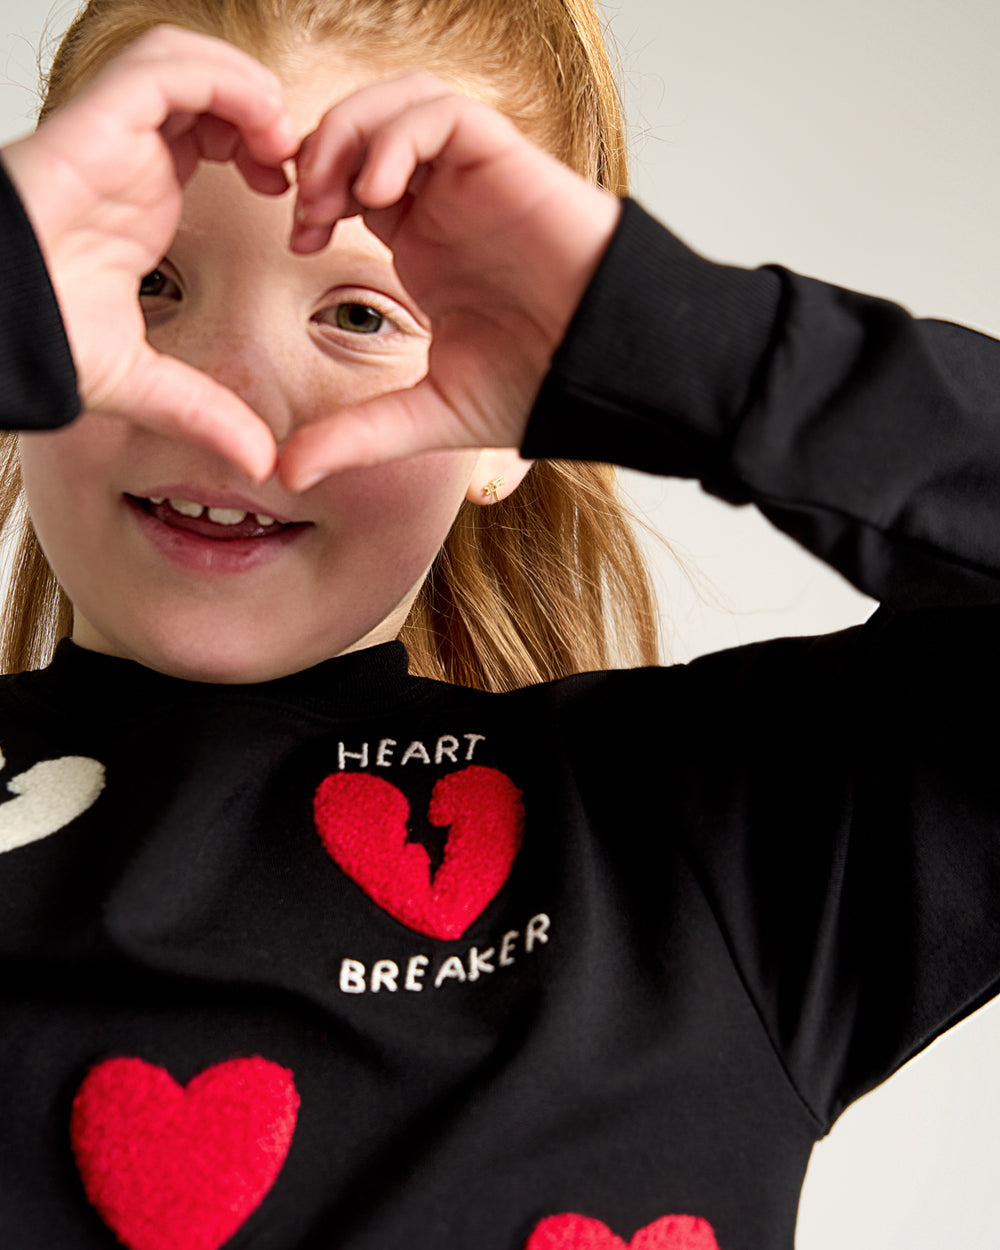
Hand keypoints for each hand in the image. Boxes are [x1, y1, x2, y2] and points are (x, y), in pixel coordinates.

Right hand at [1, 26, 296, 480]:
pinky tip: (255, 133)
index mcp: (143, 195)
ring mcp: (111, 136)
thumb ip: (207, 414)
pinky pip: (164, 70)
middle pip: (206, 86)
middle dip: (262, 113)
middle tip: (296, 169)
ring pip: (187, 62)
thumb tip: (262, 462)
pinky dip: (222, 84)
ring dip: (248, 91)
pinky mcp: (94, 125)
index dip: (261, 150)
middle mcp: (131, 157)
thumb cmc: (40, 342)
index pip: (208, 132)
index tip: (296, 200)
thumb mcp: (145, 383)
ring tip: (279, 146)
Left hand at [279, 74, 620, 490]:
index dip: (313, 194)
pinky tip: (380, 189)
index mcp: (424, 245)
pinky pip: (444, 114)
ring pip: (401, 103)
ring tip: (337, 193)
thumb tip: (288, 472)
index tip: (299, 238)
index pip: (352, 181)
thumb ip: (359, 434)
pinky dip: (400, 134)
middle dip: (320, 152)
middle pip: (367, 127)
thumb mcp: (429, 414)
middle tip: (306, 205)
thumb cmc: (539, 387)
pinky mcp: (508, 165)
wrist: (605, 376)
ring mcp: (475, 181)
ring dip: (351, 132)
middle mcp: (446, 203)